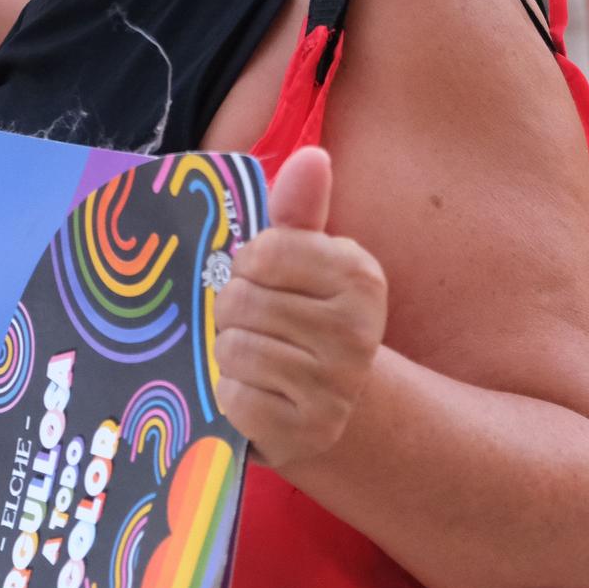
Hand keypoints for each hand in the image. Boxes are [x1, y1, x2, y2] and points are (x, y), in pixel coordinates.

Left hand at [213, 147, 386, 469]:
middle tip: (255, 326)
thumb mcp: (306, 260)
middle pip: (241, 302)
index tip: (261, 280)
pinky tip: (256, 395)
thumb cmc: (306, 317)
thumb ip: (300, 210)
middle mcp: (357, 331)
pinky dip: (230, 397)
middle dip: (231, 313)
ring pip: (234, 349)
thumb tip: (312, 155)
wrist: (338, 406)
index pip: (263, 252)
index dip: (246, 267)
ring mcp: (335, 386)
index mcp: (359, 276)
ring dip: (229, 355)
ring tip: (256, 359)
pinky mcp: (307, 432)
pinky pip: (234, 399)